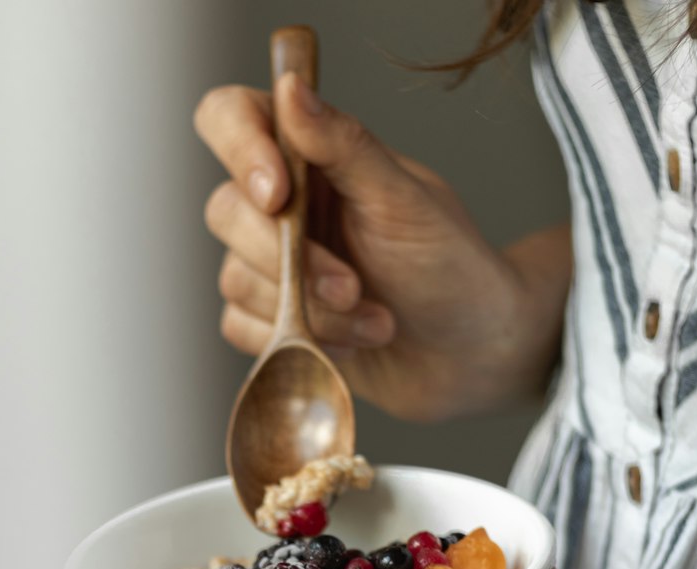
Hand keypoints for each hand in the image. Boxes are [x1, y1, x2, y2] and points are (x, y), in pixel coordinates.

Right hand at [194, 74, 570, 421]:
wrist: (470, 353)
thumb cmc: (450, 268)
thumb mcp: (404, 200)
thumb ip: (344, 145)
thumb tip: (291, 88)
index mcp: (313, 158)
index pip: (233, 119)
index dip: (240, 148)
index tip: (278, 195)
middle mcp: (284, 206)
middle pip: (226, 212)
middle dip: (292, 262)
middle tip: (353, 287)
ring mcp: (273, 265)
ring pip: (237, 280)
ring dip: (312, 312)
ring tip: (375, 321)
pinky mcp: (270, 321)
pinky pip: (241, 328)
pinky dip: (298, 341)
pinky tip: (348, 346)